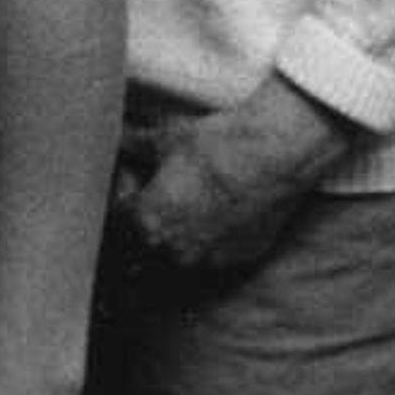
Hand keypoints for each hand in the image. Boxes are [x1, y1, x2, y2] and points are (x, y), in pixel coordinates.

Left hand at [117, 78, 353, 272]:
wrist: (273, 156)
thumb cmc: (216, 146)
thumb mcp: (166, 138)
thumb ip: (136, 143)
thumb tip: (121, 136)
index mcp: (148, 223)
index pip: (120, 213)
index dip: (127, 188)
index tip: (140, 171)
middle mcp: (176, 249)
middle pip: (150, 237)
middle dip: (152, 213)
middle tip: (166, 185)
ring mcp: (211, 258)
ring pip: (185, 249)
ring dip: (184, 228)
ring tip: (196, 196)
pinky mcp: (243, 257)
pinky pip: (219, 250)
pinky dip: (216, 234)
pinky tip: (225, 207)